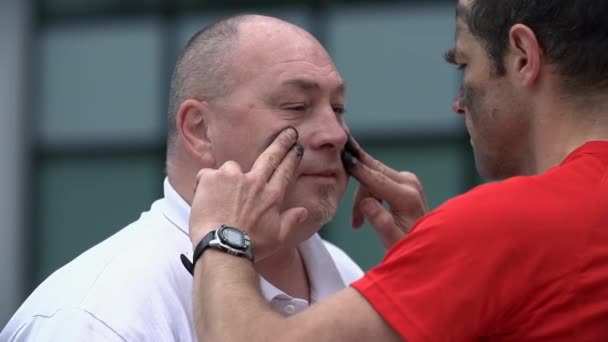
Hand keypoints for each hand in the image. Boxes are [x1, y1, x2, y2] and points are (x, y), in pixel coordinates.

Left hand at [189, 126, 307, 260]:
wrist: (222, 248)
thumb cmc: (251, 247)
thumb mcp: (278, 238)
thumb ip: (291, 221)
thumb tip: (304, 211)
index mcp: (272, 196)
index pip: (285, 170)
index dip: (292, 157)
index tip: (297, 147)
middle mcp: (255, 182)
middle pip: (270, 157)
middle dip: (281, 143)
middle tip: (289, 132)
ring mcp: (232, 177)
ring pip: (232, 168)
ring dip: (229, 178)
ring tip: (221, 198)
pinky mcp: (211, 178)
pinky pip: (207, 176)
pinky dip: (205, 186)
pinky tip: (205, 200)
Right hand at [345, 137, 428, 248]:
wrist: (429, 245)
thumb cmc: (409, 244)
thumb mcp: (392, 240)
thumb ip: (380, 221)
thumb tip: (367, 203)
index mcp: (407, 197)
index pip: (375, 178)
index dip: (357, 167)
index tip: (343, 154)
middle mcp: (409, 183)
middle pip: (373, 171)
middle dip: (355, 174)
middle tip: (339, 154)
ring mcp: (408, 180)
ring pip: (374, 176)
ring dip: (363, 195)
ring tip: (357, 222)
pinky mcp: (405, 181)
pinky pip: (380, 179)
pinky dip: (370, 193)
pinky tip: (364, 210)